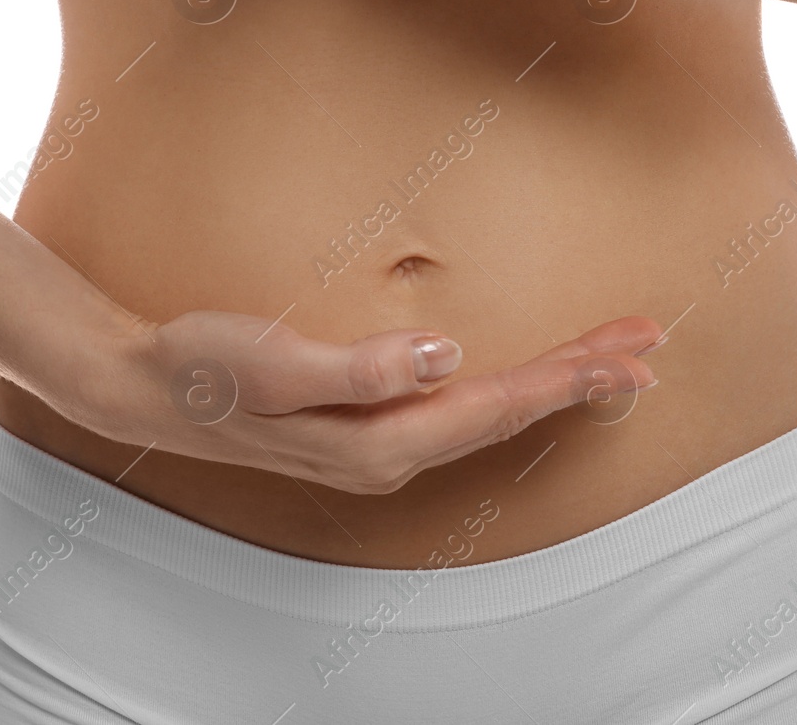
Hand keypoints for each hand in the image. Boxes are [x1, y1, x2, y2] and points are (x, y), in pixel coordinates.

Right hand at [73, 309, 662, 494]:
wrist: (146, 388)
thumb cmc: (205, 368)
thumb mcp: (274, 364)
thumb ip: (359, 367)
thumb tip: (445, 355)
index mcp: (379, 439)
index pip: (497, 403)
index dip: (568, 376)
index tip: (630, 349)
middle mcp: (390, 452)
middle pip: (509, 412)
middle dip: (583, 378)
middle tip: (650, 344)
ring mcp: (380, 444)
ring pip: (491, 413)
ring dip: (555, 385)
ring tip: (612, 358)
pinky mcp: (368, 425)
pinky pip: (463, 410)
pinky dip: (511, 389)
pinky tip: (525, 376)